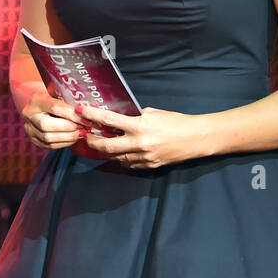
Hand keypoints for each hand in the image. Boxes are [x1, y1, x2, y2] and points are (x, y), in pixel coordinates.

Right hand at [20, 86, 85, 150]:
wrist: (40, 105)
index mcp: (36, 100)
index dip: (72, 115)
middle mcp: (29, 115)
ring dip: (67, 137)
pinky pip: (50, 145)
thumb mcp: (60, 95)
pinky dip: (64, 143)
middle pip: (46, 125)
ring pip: (48, 138)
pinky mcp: (34, 140)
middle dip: (68, 128)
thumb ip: (69, 102)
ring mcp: (29, 129)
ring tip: (80, 133)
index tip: (86, 118)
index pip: (54, 108)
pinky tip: (73, 138)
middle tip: (83, 128)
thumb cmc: (54, 98)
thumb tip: (87, 111)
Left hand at [78, 105, 210, 168]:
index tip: (80, 111)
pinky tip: (120, 152)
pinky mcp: (149, 166)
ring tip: (101, 144)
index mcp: (139, 126)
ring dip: (107, 151)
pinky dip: (122, 158)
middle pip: (106, 146)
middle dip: (93, 141)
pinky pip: (129, 164)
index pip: (108, 120)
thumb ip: (136, 117)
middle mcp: (139, 143)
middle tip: (86, 136)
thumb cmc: (177, 122)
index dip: (91, 116)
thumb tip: (121, 119)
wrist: (197, 138)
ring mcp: (143, 157)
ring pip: (116, 157)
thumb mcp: (154, 113)